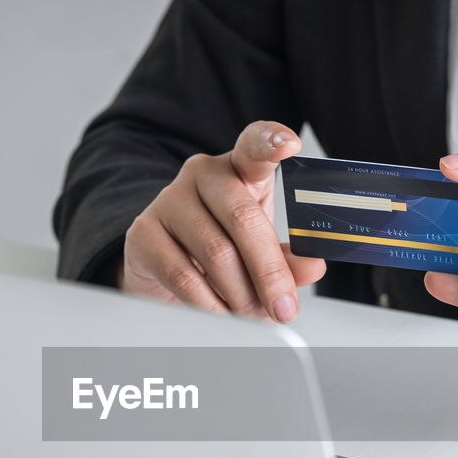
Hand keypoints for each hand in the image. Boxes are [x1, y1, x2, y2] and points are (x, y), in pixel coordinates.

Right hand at [121, 121, 325, 321]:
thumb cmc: (220, 246)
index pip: (255, 146)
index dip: (271, 142)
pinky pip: (183, 275)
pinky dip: (209, 304)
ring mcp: (169, 200)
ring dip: (240, 295)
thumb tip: (313, 266)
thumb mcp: (261, 249)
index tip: (289, 144)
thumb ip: (288, 258)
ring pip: (215, 252)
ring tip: (251, 315)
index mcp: (240, 169)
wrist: (163, 265)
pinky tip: (220, 314)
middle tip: (283, 308)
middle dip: (269, 272)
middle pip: (242, 217)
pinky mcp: (144, 233)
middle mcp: (203, 175)